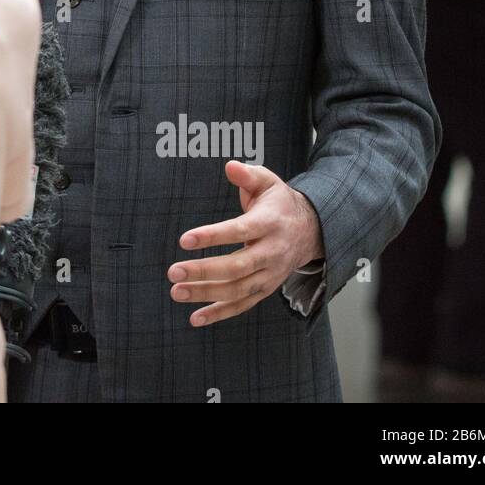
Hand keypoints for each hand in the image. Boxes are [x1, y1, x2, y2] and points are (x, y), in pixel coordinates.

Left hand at [166, 160, 323, 326]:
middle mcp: (271, 252)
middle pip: (237, 267)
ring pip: (237, 290)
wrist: (311, 231)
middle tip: (172, 272)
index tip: (184, 240)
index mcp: (269, 224)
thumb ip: (248, 175)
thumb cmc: (279, 203)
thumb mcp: (268, 182)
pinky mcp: (266, 289)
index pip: (239, 231)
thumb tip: (230, 166)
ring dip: (205, 294)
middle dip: (203, 271)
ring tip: (176, 291)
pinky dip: (219, 314)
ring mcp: (269, 275)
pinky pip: (242, 305)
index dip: (212, 236)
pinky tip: (194, 318)